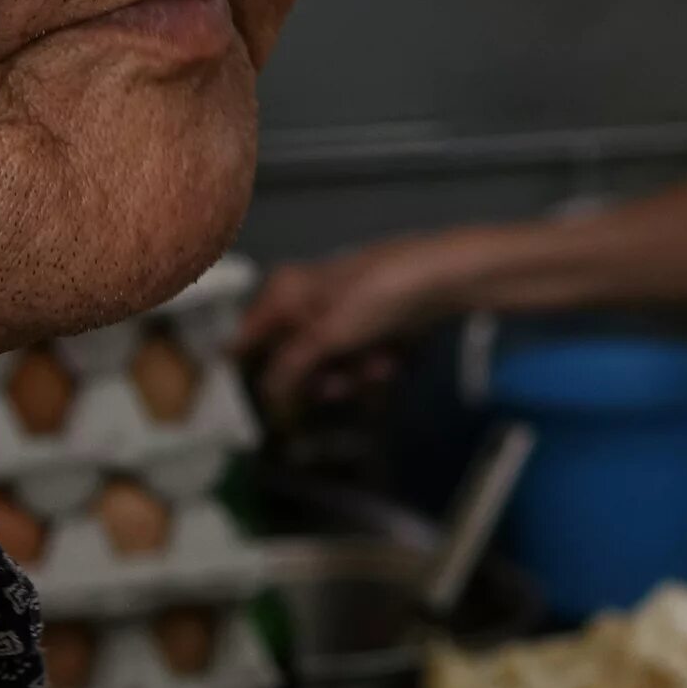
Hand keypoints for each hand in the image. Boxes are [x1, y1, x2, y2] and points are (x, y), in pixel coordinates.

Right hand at [239, 236, 471, 412]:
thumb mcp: (327, 335)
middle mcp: (305, 302)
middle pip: (293, 363)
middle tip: (339, 386)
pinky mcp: (368, 327)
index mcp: (284, 292)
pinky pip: (357, 360)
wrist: (440, 278)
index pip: (246, 338)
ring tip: (378, 366)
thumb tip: (266, 397)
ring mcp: (339, 316)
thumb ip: (290, 368)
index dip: (249, 374)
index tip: (259, 409)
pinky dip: (374, 365)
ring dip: (354, 376)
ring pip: (329, 368)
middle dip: (321, 380)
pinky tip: (393, 358)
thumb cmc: (374, 297)